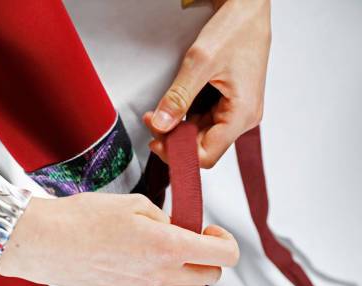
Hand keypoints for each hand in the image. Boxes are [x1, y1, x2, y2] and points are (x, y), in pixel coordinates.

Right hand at [0, 193, 238, 285]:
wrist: (47, 244)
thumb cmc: (82, 220)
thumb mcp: (135, 204)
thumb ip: (167, 220)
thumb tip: (179, 232)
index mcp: (169, 247)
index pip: (224, 255)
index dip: (226, 240)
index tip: (211, 231)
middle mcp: (163, 275)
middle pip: (212, 274)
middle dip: (210, 254)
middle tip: (193, 238)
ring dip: (196, 273)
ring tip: (179, 256)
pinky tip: (171, 279)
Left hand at [147, 0, 270, 167]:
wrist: (249, 6)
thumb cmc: (235, 28)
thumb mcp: (200, 62)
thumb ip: (178, 97)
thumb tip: (161, 125)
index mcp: (242, 114)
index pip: (207, 155)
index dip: (178, 152)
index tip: (156, 139)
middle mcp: (244, 118)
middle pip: (204, 147)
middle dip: (175, 139)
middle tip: (152, 121)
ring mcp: (239, 112)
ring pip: (203, 136)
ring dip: (179, 129)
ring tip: (160, 113)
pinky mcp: (232, 105)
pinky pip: (207, 122)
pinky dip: (188, 118)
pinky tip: (176, 107)